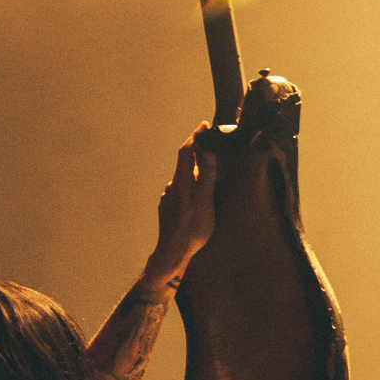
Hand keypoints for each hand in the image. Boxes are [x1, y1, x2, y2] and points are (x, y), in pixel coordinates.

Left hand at [143, 127, 215, 288]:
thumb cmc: (192, 231)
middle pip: (184, 163)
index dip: (196, 136)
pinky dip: (190, 188)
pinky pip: (180, 191)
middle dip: (197, 153)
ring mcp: (168, 197)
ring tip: (209, 178)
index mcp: (182, 182)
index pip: (187, 151)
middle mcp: (172, 186)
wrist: (171, 254)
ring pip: (183, 179)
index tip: (204, 125)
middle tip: (211, 147)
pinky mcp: (168, 207)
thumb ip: (206, 176)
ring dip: (194, 174)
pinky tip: (197, 199)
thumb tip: (207, 151)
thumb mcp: (205, 203)